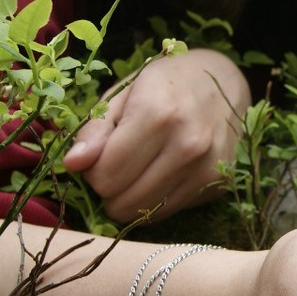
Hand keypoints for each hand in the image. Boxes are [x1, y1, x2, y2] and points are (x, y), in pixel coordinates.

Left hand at [62, 48, 250, 221]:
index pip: (105, 176)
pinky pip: (169, 211)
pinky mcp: (218, 183)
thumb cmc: (165, 83)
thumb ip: (94, 130)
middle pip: (123, 202)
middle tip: (119, 163)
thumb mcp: (123, 93)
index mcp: (158, 114)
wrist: (224, 82)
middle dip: (111, 188)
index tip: (102, 153)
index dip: (93, 170)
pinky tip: (163, 172)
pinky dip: (156, 199)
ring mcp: (207, 168)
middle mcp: (187, 145)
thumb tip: (72, 166)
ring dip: (132, 197)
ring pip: (145, 213)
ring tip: (139, 169)